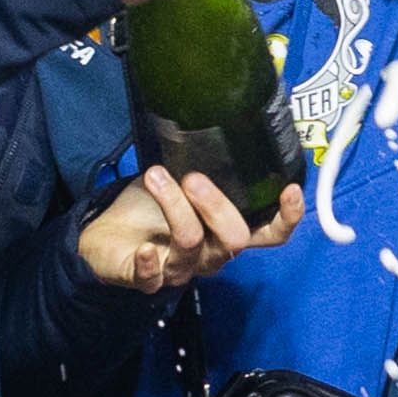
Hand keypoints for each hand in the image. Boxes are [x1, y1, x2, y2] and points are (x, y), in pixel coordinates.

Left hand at [78, 165, 302, 291]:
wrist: (108, 234)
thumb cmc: (149, 205)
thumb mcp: (179, 178)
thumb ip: (202, 164)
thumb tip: (217, 116)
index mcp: (225, 230)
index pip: (270, 234)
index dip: (286, 218)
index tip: (289, 189)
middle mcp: (211, 253)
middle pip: (234, 240)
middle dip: (216, 205)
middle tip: (193, 178)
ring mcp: (181, 268)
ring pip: (191, 245)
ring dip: (174, 206)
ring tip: (156, 176)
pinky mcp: (147, 280)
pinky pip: (154, 278)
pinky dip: (150, 263)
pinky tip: (144, 247)